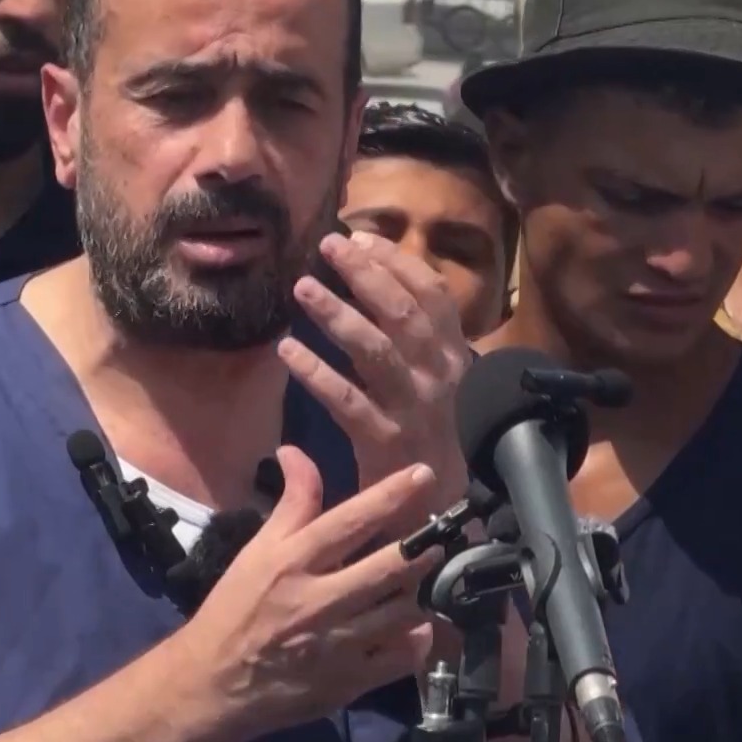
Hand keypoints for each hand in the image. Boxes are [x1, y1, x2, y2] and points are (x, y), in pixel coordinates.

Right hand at [180, 446, 439, 732]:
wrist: (212, 684)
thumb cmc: (234, 610)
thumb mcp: (257, 550)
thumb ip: (290, 503)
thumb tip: (296, 451)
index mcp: (293, 562)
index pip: (350, 520)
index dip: (391, 495)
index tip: (423, 474)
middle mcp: (319, 600)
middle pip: (388, 567)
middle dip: (424, 547)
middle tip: (443, 533)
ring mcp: (338, 645)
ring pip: (402, 612)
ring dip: (424, 590)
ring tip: (435, 575)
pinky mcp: (349, 683)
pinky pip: (402, 657)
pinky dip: (418, 639)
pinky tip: (418, 626)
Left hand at [279, 231, 470, 512]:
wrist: (437, 504)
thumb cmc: (427, 430)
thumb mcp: (433, 376)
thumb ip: (412, 332)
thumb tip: (373, 271)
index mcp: (454, 354)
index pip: (433, 294)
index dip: (398, 262)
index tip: (362, 237)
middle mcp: (438, 374)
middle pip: (404, 313)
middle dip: (366, 274)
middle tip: (328, 245)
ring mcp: (413, 406)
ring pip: (376, 350)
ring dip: (338, 315)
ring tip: (302, 288)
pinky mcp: (385, 439)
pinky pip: (347, 399)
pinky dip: (316, 372)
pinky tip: (288, 350)